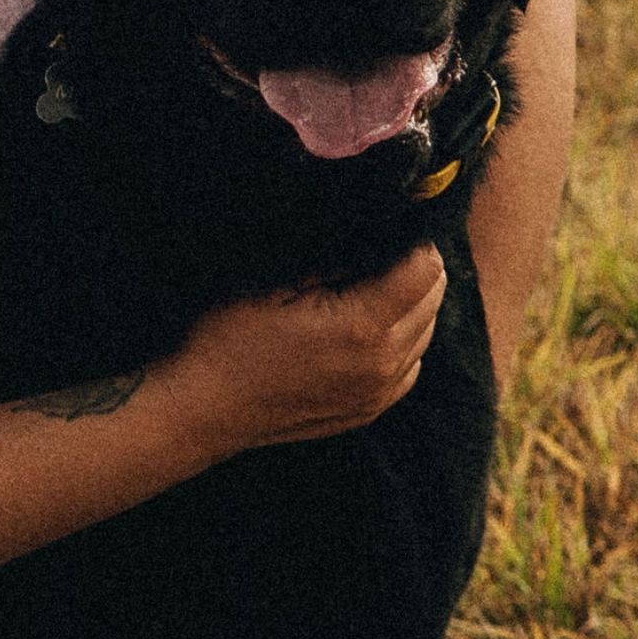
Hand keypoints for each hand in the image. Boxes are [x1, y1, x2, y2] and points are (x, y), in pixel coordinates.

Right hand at [154, 245, 446, 473]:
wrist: (204, 408)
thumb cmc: (228, 338)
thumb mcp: (275, 282)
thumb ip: (334, 261)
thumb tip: (374, 237)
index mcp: (362, 326)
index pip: (425, 270)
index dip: (414, 241)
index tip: (392, 228)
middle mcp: (381, 364)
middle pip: (433, 300)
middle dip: (415, 269)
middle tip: (380, 251)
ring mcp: (377, 393)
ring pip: (426, 334)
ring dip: (410, 305)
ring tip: (371, 286)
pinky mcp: (368, 410)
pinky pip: (409, 366)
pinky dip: (401, 342)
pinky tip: (367, 329)